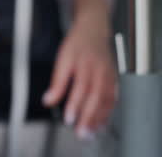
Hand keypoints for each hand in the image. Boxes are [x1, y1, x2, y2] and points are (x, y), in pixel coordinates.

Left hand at [42, 0, 116, 140]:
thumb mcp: (62, 59)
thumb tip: (48, 100)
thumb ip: (57, 81)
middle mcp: (98, 70)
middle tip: (81, 132)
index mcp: (84, 64)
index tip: (69, 119)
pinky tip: (101, 122)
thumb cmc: (77, 44)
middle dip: (88, 116)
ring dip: (99, 118)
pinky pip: (113, 97)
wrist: (94, 29)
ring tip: (90, 132)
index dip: (75, 105)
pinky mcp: (113, 78)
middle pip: (95, 96)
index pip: (80, 87)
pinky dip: (108, 112)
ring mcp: (108, 74)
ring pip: (106, 99)